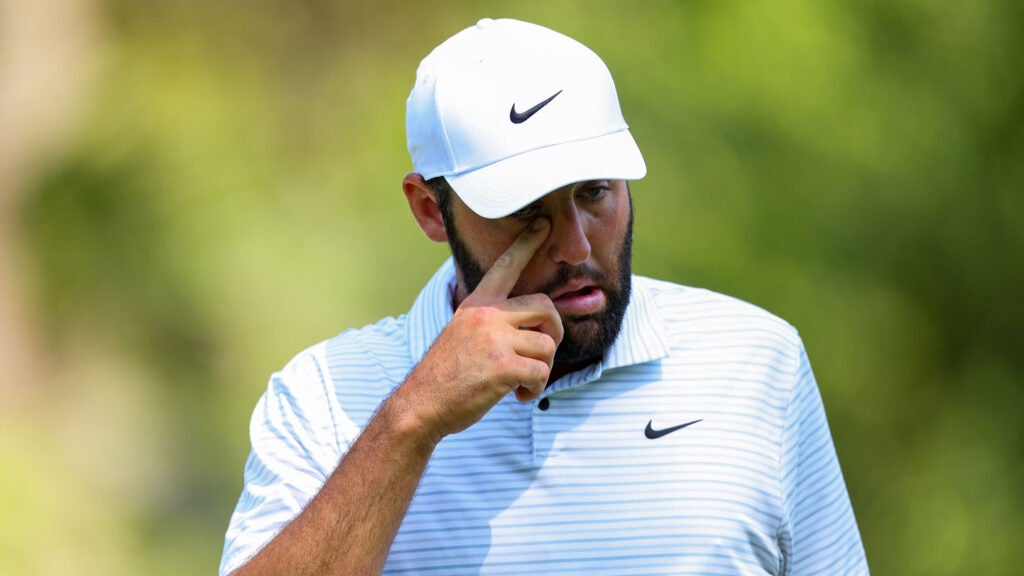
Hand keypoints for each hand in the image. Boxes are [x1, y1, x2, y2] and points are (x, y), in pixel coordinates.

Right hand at [396, 218, 562, 440]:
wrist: (420, 405)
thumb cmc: (444, 375)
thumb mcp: (461, 333)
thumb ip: (491, 324)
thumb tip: (529, 327)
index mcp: (476, 304)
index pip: (505, 266)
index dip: (527, 243)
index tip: (543, 223)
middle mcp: (486, 315)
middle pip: (545, 307)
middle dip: (554, 333)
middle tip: (540, 356)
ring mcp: (494, 340)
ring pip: (547, 345)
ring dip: (542, 370)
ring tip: (522, 383)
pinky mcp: (502, 367)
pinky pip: (541, 372)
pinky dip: (536, 388)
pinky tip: (519, 395)